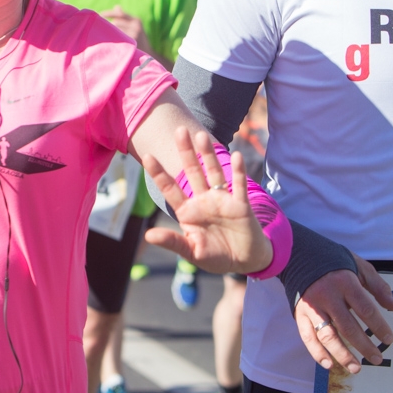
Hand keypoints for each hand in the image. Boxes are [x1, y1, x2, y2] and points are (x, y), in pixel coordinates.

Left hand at [100, 6, 147, 52]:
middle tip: (106, 32)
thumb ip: (124, 17)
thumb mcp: (134, 26)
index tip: (100, 15)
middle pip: (116, 23)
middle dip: (110, 27)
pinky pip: (118, 39)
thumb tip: (116, 6)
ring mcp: (134, 35)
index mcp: (136, 20)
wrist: (147, 57)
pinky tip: (113, 44)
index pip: (120, 14)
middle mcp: (136, 26)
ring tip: (112, 40)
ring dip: (111, 34)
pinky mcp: (131, 43)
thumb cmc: (138, 39)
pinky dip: (113, 40)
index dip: (109, 13)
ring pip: (116, 31)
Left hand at [142, 128, 271, 275]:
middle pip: (192, 172)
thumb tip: (148, 236)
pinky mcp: (240, 205)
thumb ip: (172, 242)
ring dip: (208, 155)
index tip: (147, 156)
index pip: (171, 189)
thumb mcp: (191, 252)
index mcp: (188, 212)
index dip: (159, 173)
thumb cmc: (216, 257)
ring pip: (214, 173)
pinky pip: (238, 185)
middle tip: (178, 130)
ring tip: (201, 136)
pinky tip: (235, 156)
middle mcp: (204, 201)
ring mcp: (222, 200)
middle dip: (186, 152)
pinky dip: (237, 171)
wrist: (245, 262)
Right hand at [292, 259, 392, 372]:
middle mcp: (328, 296)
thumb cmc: (334, 262)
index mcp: (345, 282)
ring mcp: (312, 307)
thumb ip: (378, 287)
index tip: (388, 339)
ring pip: (328, 336)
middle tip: (378, 358)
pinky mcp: (300, 314)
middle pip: (348, 326)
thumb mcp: (360, 266)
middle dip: (364, 346)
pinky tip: (329, 364)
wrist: (299, 255)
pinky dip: (317, 353)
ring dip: (342, 355)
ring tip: (356, 368)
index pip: (365, 308)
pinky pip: (308, 337)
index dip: (378, 326)